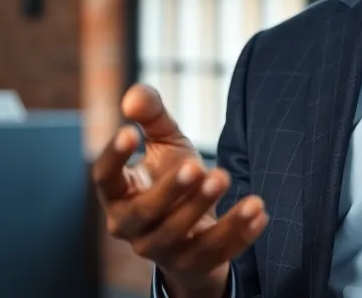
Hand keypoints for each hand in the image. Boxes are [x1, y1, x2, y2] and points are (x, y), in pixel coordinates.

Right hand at [94, 84, 268, 297]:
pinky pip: (216, 252)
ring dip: (202, 206)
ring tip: (225, 176)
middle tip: (197, 165)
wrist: (195, 226)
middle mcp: (131, 227)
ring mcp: (161, 250)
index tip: (130, 130)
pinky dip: (238, 233)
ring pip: (178, 234)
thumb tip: (133, 97)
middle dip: (170, 190)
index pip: (103, 177)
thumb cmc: (171, 175)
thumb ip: (152, 116)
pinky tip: (257, 209)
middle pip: (145, 212)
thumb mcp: (164, 142)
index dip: (113, 156)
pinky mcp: (194, 264)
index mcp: (118, 194)